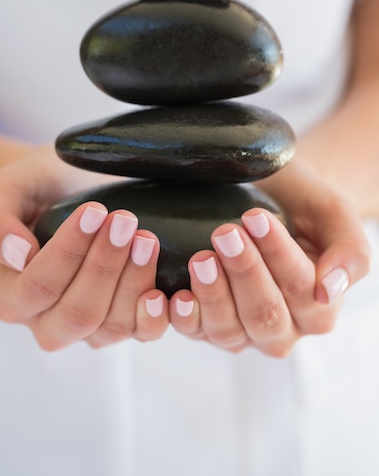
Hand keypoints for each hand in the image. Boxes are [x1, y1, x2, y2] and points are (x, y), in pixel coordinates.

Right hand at [0, 145, 167, 349]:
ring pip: (112, 326)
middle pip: (78, 313)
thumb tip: (17, 255)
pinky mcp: (120, 321)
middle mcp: (45, 321)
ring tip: (146, 238)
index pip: (39, 286)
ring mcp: (86, 328)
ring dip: (134, 282)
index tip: (94, 211)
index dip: (69, 252)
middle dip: (105, 266)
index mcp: (12, 294)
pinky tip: (163, 287)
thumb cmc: (34, 189)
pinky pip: (140, 333)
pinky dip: (155, 315)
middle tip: (125, 221)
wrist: (64, 191)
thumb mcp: (4, 191)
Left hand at [169, 158, 370, 355]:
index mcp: (319, 307)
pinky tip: (179, 296)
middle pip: (265, 315)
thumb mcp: (335, 215)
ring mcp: (243, 331)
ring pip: (230, 330)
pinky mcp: (207, 326)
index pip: (303, 290)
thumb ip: (349, 253)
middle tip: (225, 233)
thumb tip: (328, 291)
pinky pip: (195, 333)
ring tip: (203, 257)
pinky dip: (186, 318)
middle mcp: (284, 329)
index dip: (278, 256)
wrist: (271, 195)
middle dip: (244, 273)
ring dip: (214, 294)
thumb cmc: (303, 203)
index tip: (255, 218)